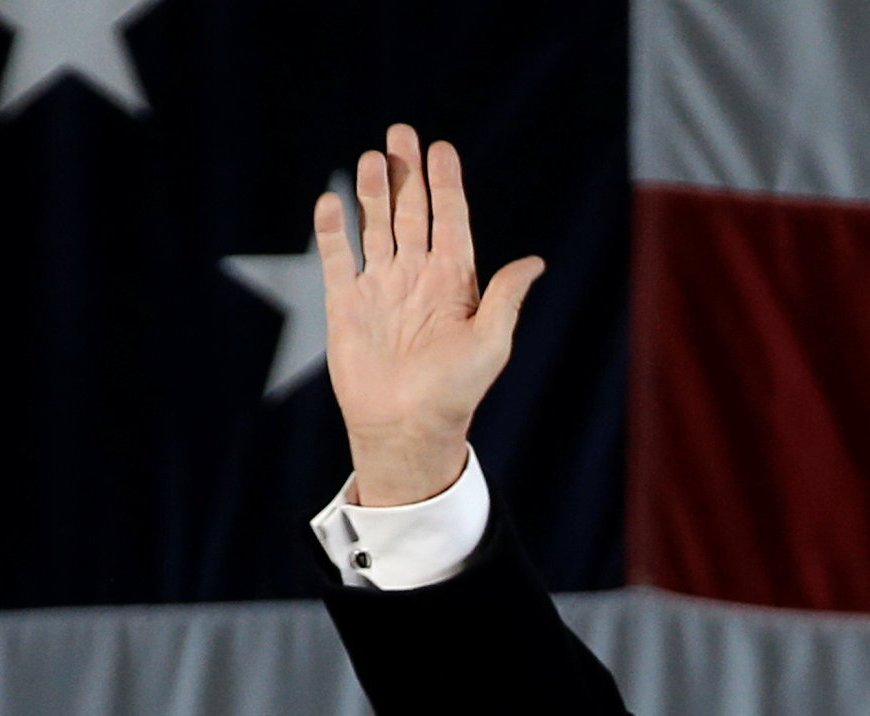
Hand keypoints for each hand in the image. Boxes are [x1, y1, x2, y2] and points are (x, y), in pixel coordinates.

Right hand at [315, 125, 544, 508]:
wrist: (407, 429)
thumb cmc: (456, 392)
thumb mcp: (490, 342)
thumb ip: (505, 297)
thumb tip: (536, 261)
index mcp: (454, 283)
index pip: (450, 221)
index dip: (445, 185)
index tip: (440, 149)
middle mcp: (416, 278)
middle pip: (411, 213)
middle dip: (406, 174)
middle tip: (400, 132)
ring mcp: (381, 289)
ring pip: (375, 227)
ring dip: (372, 193)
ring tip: (371, 158)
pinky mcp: (347, 305)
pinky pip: (338, 258)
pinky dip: (333, 231)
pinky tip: (332, 201)